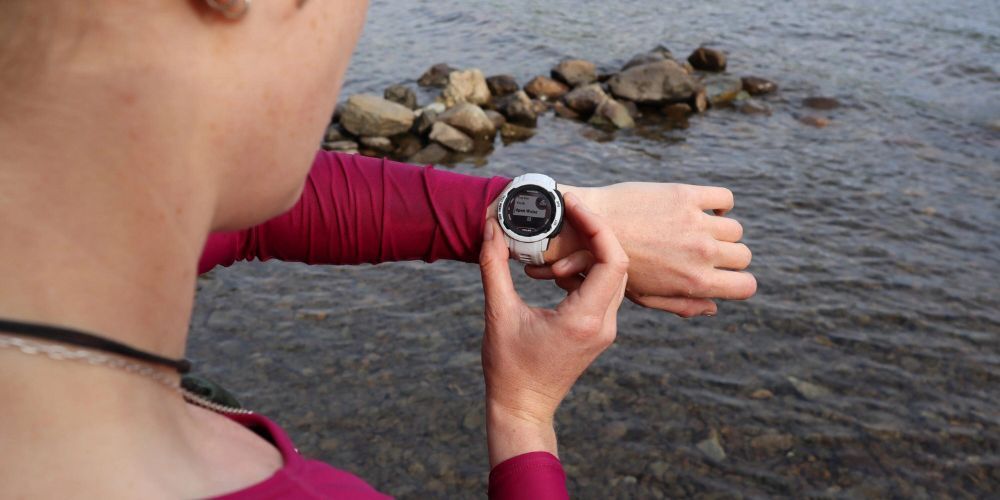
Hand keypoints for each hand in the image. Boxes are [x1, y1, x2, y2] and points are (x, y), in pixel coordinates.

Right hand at [479, 193, 627, 466]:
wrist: (522, 407)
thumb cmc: (508, 368)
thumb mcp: (497, 313)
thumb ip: (494, 266)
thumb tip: (491, 228)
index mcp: (584, 319)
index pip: (611, 259)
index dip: (596, 225)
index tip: (572, 205)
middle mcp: (603, 324)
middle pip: (618, 263)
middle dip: (595, 231)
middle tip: (568, 210)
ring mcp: (604, 330)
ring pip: (614, 277)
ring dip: (591, 252)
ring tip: (561, 235)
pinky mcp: (597, 332)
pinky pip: (604, 291)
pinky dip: (585, 271)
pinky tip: (557, 269)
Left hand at [529, 182, 755, 317]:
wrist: (584, 227)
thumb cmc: (611, 267)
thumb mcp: (645, 296)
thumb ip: (682, 304)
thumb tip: (714, 307)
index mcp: (694, 282)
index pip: (747, 286)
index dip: (740, 282)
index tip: (726, 275)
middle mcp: (701, 253)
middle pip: (743, 255)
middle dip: (729, 255)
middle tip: (706, 252)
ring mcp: (695, 223)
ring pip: (734, 228)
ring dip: (721, 230)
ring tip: (697, 230)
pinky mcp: (686, 195)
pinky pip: (725, 199)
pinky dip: (719, 204)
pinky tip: (700, 208)